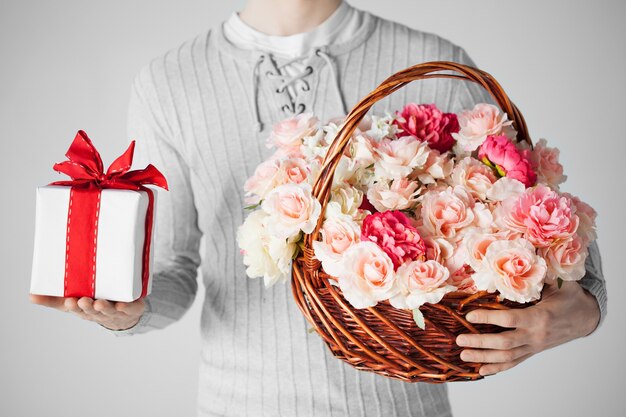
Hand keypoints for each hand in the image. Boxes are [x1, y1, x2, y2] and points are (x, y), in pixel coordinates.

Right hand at [30, 294, 144, 330]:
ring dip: (104, 308)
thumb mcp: (74, 303)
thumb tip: (30, 296)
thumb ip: (54, 300)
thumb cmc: (95, 306)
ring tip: (99, 303)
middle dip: (87, 307)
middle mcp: (99, 312)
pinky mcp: (132, 308)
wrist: (124, 316)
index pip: (77, 310)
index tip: (69, 301)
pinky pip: (130, 308)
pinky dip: (127, 307)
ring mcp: (116, 311)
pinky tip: (124, 304)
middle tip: (83, 301)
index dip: (73, 307)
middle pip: (92, 311)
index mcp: (85, 310)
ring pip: (109, 311)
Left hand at [456, 281, 599, 375]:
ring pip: (507, 356)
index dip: (488, 318)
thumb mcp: (559, 282)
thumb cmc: (570, 297)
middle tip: (459, 340)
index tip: (469, 315)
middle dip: (480, 343)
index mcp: (540, 316)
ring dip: (484, 357)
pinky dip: (497, 367)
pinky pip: (514, 362)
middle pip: (505, 343)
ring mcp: (534, 346)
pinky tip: (481, 370)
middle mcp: (536, 335)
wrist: (586, 317)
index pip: (510, 320)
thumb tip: (523, 257)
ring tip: (463, 355)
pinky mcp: (533, 351)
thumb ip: (541, 275)